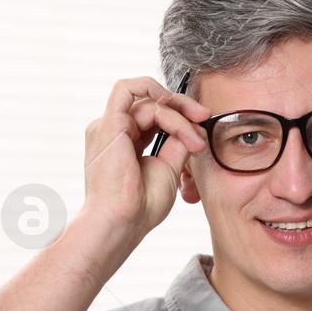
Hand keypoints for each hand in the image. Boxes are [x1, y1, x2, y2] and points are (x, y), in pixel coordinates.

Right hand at [79, 76, 210, 249]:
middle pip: (151, 101)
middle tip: (203, 116)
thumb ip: (178, 144)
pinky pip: (128, 90)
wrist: (122, 222)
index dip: (181, 116)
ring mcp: (109, 127)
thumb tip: (194, 126)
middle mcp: (115, 132)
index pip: (154, 115)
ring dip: (176, 113)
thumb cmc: (140, 208)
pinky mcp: (107, 124)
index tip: (202, 131)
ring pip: (147, 101)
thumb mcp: (168, 169)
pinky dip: (149, 88)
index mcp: (126, 143)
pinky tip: (168, 101)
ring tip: (192, 137)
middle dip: (182, 105)